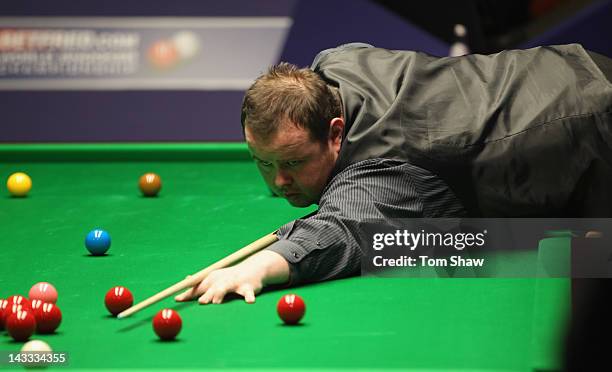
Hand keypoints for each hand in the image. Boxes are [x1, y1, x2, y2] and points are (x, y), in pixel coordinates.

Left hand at [174, 250, 289, 303]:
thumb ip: (198, 285)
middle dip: (206, 295)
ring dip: (221, 294)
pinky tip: (250, 301)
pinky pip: (248, 293)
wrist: (252, 269)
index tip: (177, 300)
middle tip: (201, 302)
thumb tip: (182, 286)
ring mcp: (235, 283)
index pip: (198, 288)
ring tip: (217, 301)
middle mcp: (221, 280)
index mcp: (211, 279)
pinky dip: (249, 297)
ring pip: (226, 288)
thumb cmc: (229, 278)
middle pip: (211, 288)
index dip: (188, 294)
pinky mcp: (248, 287)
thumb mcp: (213, 279)